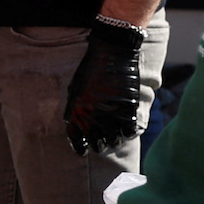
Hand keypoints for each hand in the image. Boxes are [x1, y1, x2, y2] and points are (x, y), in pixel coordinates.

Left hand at [65, 18, 148, 155]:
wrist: (111, 52)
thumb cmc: (91, 68)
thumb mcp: (76, 89)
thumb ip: (75, 109)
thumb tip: (76, 124)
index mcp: (75, 111)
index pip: (75, 138)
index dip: (79, 147)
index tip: (83, 150)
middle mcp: (91, 116)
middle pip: (96, 142)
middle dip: (99, 144)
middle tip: (102, 142)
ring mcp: (110, 114)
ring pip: (114, 139)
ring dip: (115, 139)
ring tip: (116, 136)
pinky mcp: (128, 109)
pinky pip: (129, 130)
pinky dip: (128, 132)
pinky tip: (127, 128)